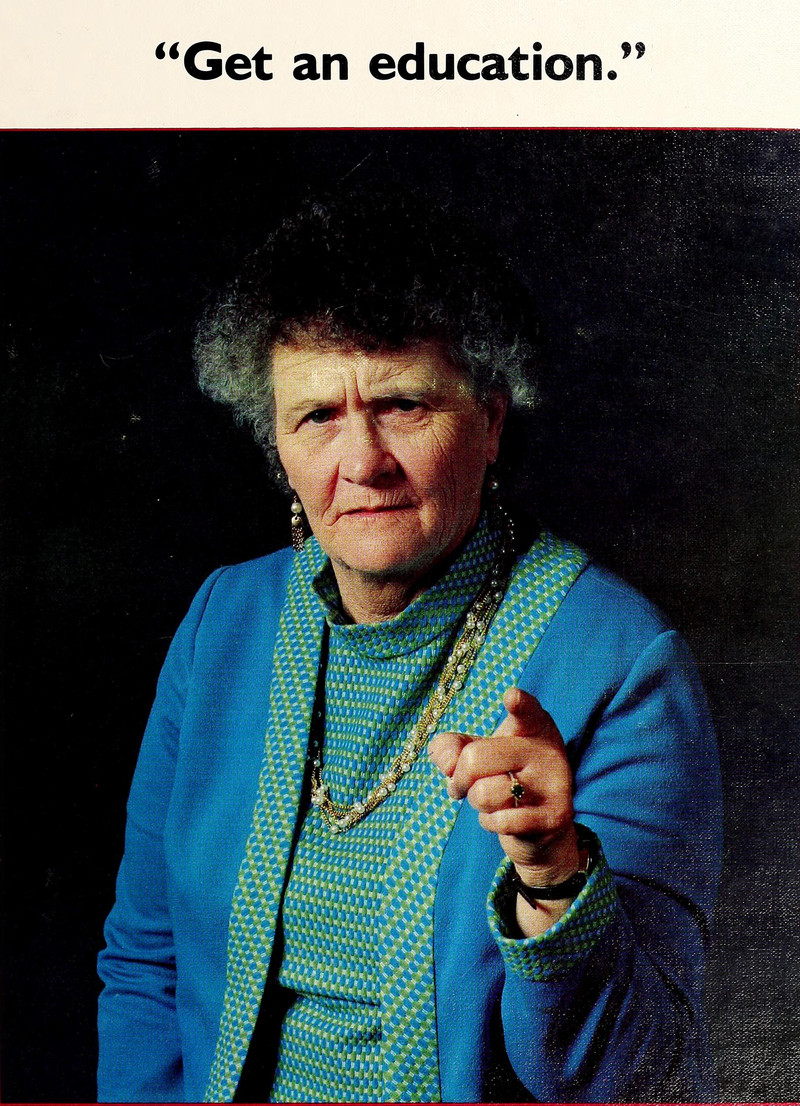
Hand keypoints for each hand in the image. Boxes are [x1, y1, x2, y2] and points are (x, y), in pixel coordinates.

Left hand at [429, 688, 581, 932]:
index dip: (518, 704)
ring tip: (489, 800)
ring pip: (483, 793)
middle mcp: (546, 750)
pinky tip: (502, 818)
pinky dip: (489, 822)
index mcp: (532, 725)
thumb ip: (452, 747)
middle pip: (474, 758)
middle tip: (462, 785)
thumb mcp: (477, 754)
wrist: (539, 827)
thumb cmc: (502, 778)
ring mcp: (554, 783)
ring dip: (476, 803)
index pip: (525, 711)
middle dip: (458, 779)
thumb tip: (447, 762)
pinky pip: (499, 820)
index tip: (511, 697)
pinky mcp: (554, 816)